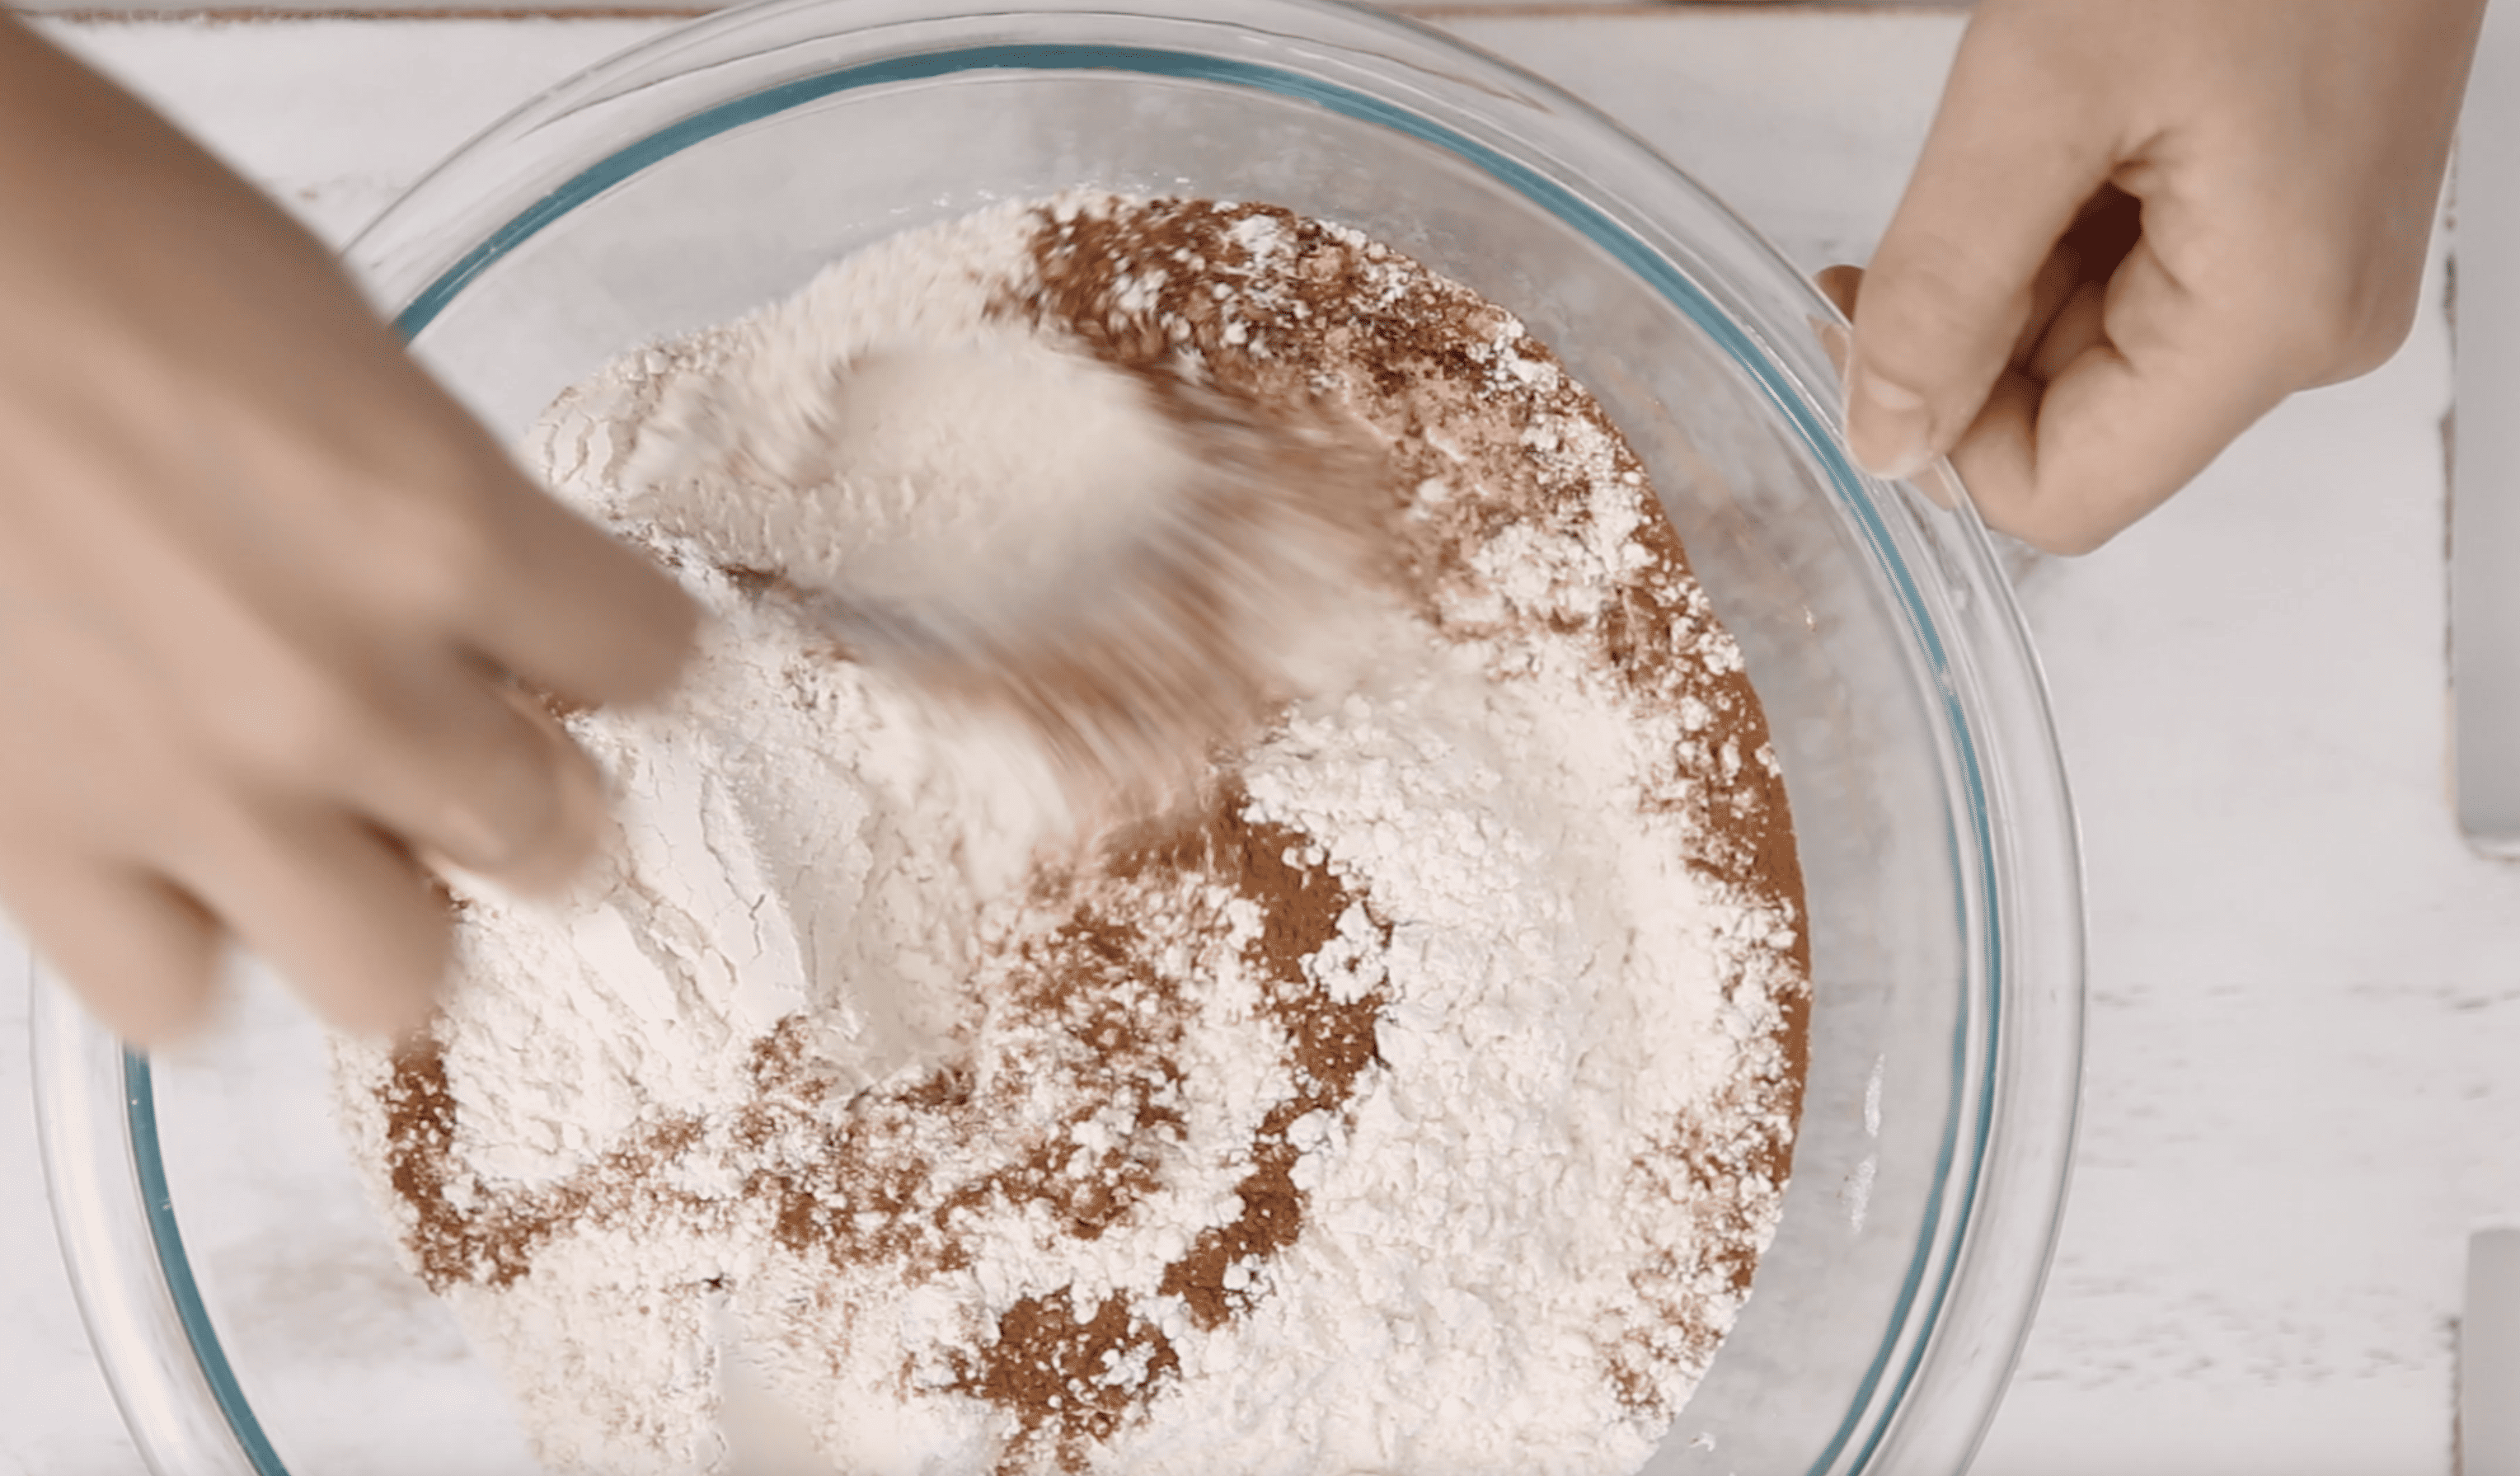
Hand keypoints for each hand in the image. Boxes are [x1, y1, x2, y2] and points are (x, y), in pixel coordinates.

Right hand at [0, 18, 695, 1043]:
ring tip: (335, 828)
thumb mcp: (337, 343)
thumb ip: (436, 503)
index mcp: (441, 527)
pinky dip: (192, 944)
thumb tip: (494, 601)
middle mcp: (342, 688)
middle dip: (526, 790)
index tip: (597, 644)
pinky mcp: (39, 847)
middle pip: (543, 835)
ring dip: (383, 902)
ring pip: (389, 971)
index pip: (649, 660)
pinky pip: (174, 996)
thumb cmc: (82, 235)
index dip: (625, 648)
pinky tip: (182, 863)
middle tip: (478, 750)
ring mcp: (191, 788)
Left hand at [1828, 0, 2483, 552]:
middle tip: (1908, 217)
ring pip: (2101, 354)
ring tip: (2011, 137)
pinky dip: (2068, 229)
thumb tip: (1882, 441)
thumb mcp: (2041, 87)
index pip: (2062, 498)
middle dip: (1966, 342)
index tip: (1863, 312)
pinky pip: (2147, 279)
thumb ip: (1946, 284)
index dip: (1936, 434)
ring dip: (2012, 276)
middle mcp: (2312, 327)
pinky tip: (2063, 128)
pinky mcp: (2299, 218)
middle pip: (2078, 427)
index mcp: (2270, 323)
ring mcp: (2315, 274)